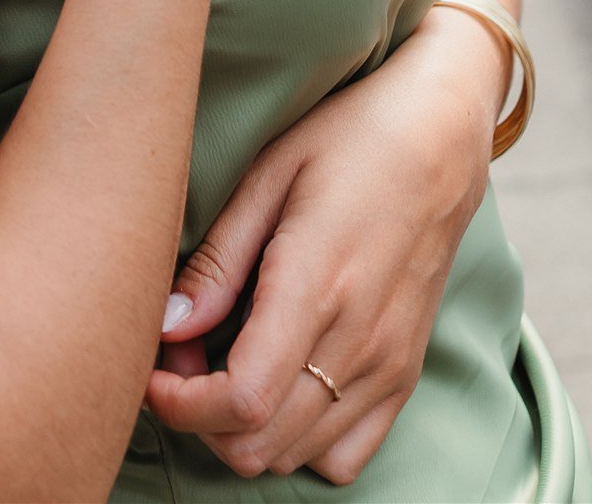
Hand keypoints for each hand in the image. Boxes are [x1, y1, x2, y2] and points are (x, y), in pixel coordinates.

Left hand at [142, 25, 492, 482]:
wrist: (442, 136)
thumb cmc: (347, 138)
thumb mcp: (269, 175)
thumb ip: (218, 261)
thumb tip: (166, 327)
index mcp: (317, 285)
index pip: (241, 401)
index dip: (180, 404)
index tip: (149, 369)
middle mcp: (360, 340)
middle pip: (261, 446)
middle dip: (199, 416)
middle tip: (179, 354)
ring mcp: (390, 363)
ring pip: (296, 456)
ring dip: (242, 428)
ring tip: (221, 360)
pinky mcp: (406, 371)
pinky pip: (346, 455)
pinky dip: (297, 440)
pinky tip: (277, 382)